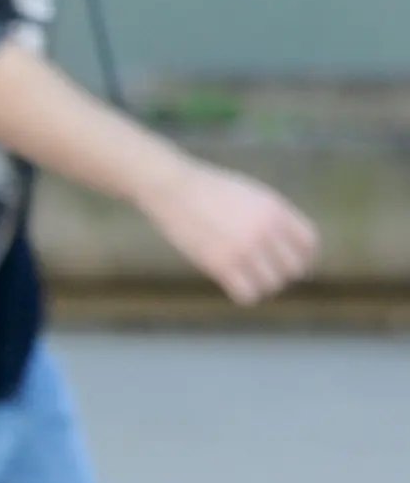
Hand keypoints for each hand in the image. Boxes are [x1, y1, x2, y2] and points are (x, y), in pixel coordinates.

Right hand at [137, 158, 319, 306]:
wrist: (173, 188)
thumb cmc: (209, 189)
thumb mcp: (252, 194)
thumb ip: (273, 216)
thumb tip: (287, 244)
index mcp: (276, 210)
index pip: (309, 244)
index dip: (303, 257)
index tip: (288, 263)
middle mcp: (266, 230)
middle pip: (293, 269)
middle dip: (280, 272)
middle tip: (262, 271)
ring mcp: (244, 248)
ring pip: (272, 285)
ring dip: (261, 284)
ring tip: (245, 277)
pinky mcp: (220, 264)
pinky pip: (247, 294)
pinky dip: (243, 294)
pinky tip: (232, 284)